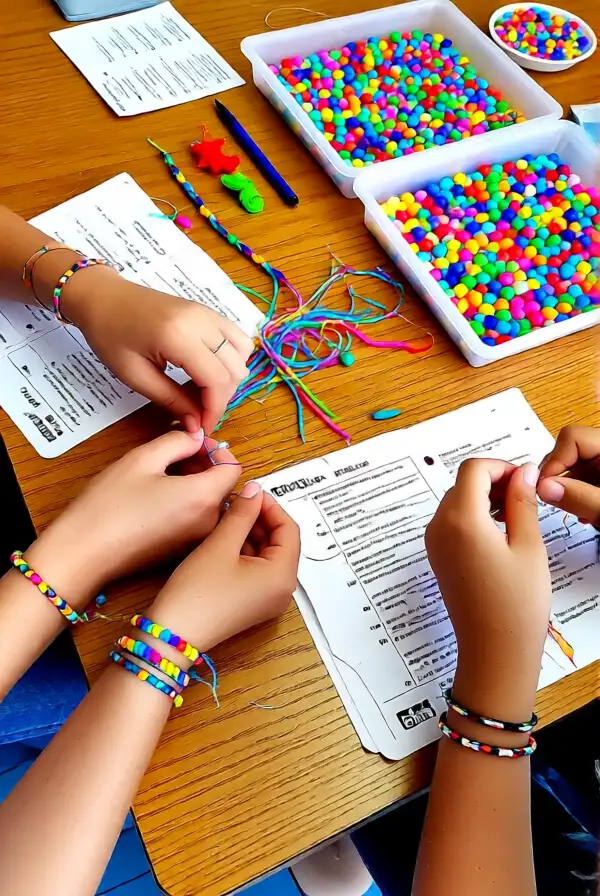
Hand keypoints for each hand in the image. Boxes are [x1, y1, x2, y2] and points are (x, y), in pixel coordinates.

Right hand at [27, 432, 241, 602]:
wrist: (85, 553)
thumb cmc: (109, 507)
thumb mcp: (143, 459)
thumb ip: (177, 441)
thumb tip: (195, 438)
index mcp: (204, 498)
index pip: (233, 467)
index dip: (215, 450)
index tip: (193, 443)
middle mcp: (208, 523)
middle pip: (223, 486)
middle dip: (205, 465)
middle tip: (176, 453)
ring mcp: (196, 540)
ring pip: (211, 502)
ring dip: (196, 483)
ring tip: (164, 473)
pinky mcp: (182, 550)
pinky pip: (197, 519)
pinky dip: (187, 502)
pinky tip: (158, 496)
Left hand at [65, 272, 254, 432]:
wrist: (103, 297)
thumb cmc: (110, 335)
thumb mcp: (134, 375)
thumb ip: (170, 400)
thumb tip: (196, 425)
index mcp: (178, 336)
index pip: (217, 379)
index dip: (215, 409)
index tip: (202, 427)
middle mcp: (201, 320)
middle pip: (234, 368)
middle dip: (222, 397)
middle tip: (199, 413)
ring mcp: (207, 312)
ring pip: (242, 353)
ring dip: (229, 378)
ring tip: (205, 391)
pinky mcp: (208, 311)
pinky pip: (236, 337)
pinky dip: (231, 359)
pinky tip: (210, 370)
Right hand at [149, 483, 299, 651]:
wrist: (172, 636)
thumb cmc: (197, 591)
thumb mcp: (220, 545)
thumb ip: (242, 513)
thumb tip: (256, 489)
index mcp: (283, 576)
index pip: (289, 529)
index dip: (270, 506)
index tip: (248, 490)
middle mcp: (282, 590)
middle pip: (281, 542)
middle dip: (260, 518)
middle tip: (236, 500)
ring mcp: (268, 599)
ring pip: (268, 554)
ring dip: (251, 532)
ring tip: (227, 515)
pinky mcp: (252, 603)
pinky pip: (257, 569)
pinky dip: (245, 550)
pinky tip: (225, 536)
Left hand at [425, 459, 550, 716]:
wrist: (494, 651)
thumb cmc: (516, 604)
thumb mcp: (528, 546)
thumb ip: (522, 502)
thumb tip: (522, 472)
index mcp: (461, 520)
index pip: (473, 469)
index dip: (501, 467)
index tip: (524, 480)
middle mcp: (439, 527)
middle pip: (462, 483)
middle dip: (492, 482)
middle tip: (525, 498)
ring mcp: (434, 543)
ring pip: (456, 501)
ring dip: (483, 498)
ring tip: (516, 517)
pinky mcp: (437, 556)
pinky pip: (451, 522)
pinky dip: (473, 516)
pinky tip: (499, 533)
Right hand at [538, 425, 599, 526]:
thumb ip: (580, 497)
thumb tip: (544, 488)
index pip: (572, 438)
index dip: (555, 461)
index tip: (546, 488)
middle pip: (570, 452)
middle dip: (559, 477)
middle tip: (555, 501)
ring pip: (576, 468)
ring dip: (569, 490)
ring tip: (578, 513)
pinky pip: (587, 479)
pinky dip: (580, 495)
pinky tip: (587, 513)